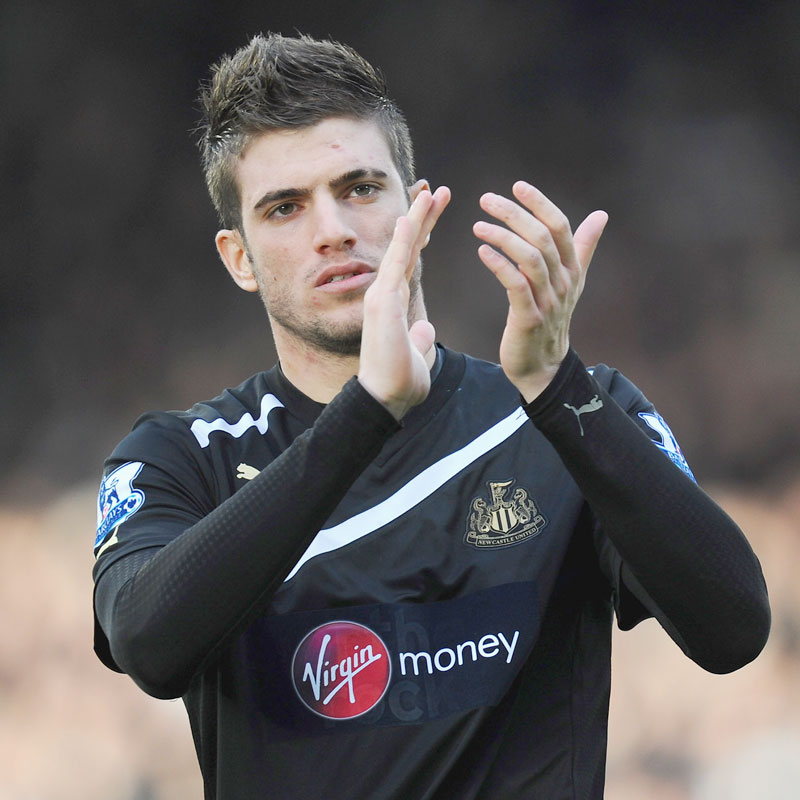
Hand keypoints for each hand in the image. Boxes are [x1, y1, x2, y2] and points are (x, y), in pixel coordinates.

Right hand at [358, 185, 450, 419]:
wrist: (385, 399)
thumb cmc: (399, 381)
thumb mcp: (417, 354)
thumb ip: (419, 338)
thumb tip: (425, 328)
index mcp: (395, 304)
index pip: (411, 260)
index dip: (423, 235)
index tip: (434, 213)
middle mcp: (386, 294)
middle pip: (407, 247)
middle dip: (422, 218)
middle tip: (437, 191)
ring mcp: (382, 296)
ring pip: (401, 249)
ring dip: (416, 219)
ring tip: (431, 192)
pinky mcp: (382, 303)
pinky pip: (395, 265)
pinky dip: (402, 240)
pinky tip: (410, 217)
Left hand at [473, 182, 607, 401]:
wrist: (543, 365)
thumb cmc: (551, 319)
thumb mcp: (571, 281)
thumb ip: (583, 247)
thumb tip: (601, 215)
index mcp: (572, 269)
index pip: (560, 227)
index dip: (540, 204)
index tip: (518, 186)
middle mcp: (563, 282)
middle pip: (543, 238)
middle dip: (515, 214)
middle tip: (487, 199)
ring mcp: (548, 301)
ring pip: (530, 259)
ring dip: (503, 237)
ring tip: (479, 225)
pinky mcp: (529, 318)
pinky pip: (515, 285)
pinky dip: (499, 265)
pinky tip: (482, 251)